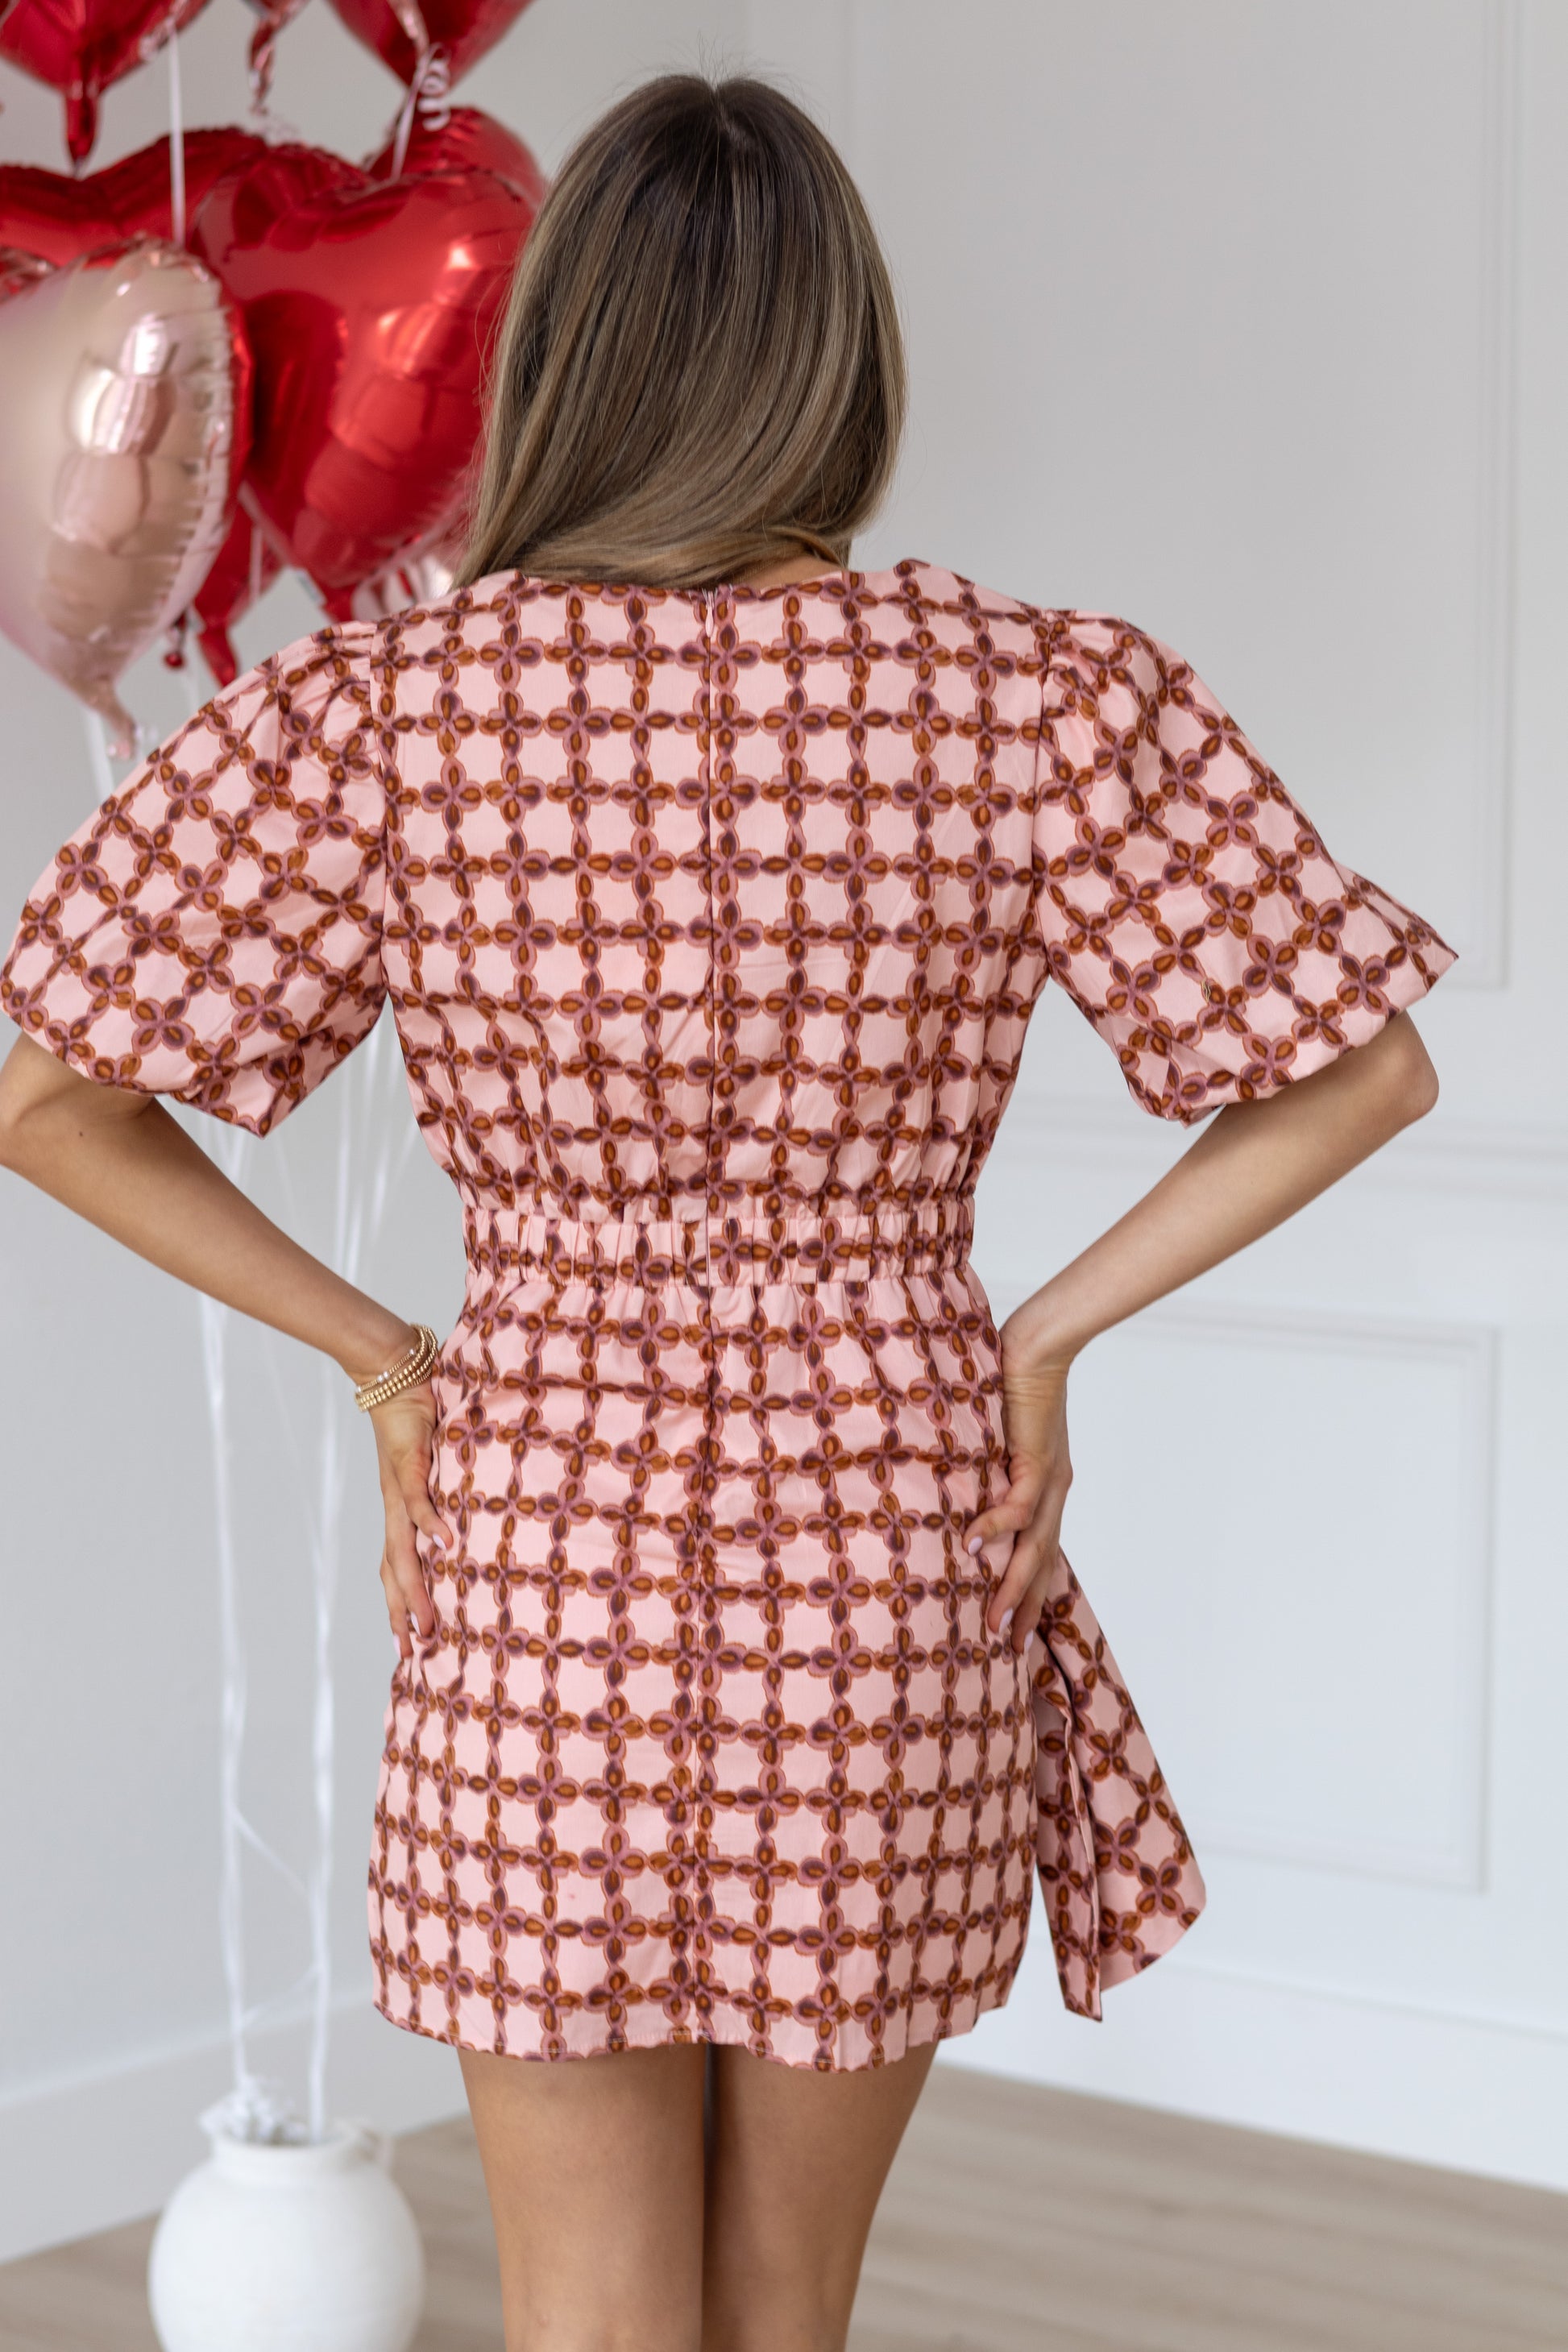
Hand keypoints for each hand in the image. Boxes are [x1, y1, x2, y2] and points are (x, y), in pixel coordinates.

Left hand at [368, 1379, 454, 1660]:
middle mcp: (395, 1508)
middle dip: (403, 1613)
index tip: (406, 1645)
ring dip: (413, 1589)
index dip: (397, 1605)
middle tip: (416, 1651)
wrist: (393, 1376)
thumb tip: (467, 1515)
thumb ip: (445, 1489)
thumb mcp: (432, 1464)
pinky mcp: (410, 1463)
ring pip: (403, 1549)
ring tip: (425, 1622)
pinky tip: (446, 1545)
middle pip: (395, 1570)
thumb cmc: (416, 1419)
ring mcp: (400, 1489)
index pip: (395, 1567)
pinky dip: (431, 1524)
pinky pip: (420, 1501)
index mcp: (399, 1511)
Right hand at [964, 1323, 1072, 1657]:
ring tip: (993, 1618)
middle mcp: (1052, 1492)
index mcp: (1046, 1489)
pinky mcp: (1037, 1460)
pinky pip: (1016, 1504)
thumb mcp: (999, 1438)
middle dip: (1024, 1606)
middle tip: (1007, 1647)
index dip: (1030, 1592)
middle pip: (1041, 1562)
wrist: (1040, 1346)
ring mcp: (1048, 1480)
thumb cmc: (1013, 1384)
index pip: (1039, 1551)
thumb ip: (986, 1468)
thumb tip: (955, 1493)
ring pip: (1034, 1546)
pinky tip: (971, 1545)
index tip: (1015, 1630)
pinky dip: (994, 1527)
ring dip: (1013, 1585)